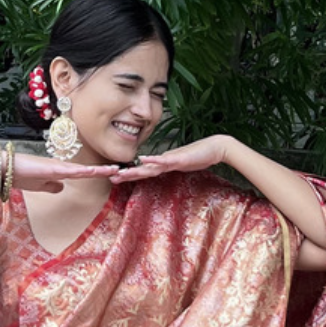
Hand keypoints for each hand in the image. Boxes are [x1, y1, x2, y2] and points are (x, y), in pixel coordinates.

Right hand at [12, 153, 117, 193]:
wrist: (6, 169)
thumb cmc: (21, 176)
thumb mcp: (39, 186)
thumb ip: (52, 186)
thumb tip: (62, 188)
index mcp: (59, 172)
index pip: (81, 174)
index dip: (96, 174)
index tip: (109, 174)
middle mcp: (60, 167)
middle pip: (86, 170)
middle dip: (102, 170)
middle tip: (119, 169)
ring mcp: (56, 167)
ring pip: (81, 169)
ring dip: (97, 170)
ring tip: (112, 170)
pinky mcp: (50, 168)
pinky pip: (69, 171)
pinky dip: (81, 172)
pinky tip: (91, 172)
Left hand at [108, 135, 231, 182]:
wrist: (215, 148)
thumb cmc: (200, 156)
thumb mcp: (182, 166)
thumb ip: (172, 168)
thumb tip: (163, 172)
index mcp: (163, 164)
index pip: (144, 171)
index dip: (130, 175)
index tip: (116, 178)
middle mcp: (163, 161)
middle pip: (142, 170)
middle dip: (126, 174)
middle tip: (110, 177)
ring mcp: (170, 159)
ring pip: (149, 166)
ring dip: (135, 170)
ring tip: (120, 173)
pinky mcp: (179, 158)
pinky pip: (164, 160)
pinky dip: (153, 160)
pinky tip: (143, 160)